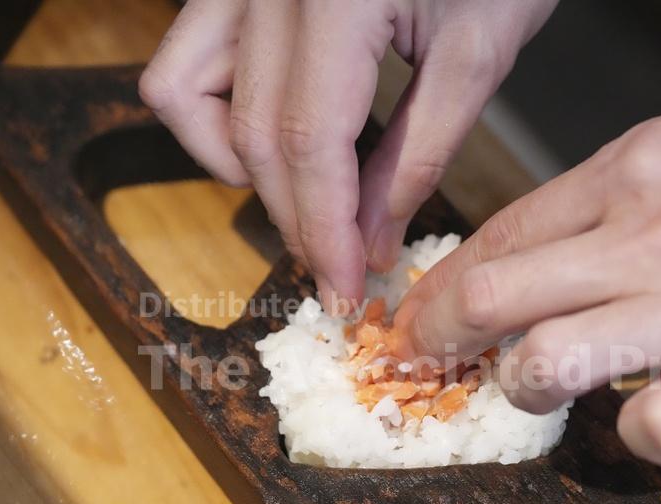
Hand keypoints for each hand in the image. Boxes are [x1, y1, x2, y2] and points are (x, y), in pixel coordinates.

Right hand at [139, 0, 556, 306]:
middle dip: (297, 217)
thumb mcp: (476, 57)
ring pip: (187, 96)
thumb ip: (418, 156)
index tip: (345, 288)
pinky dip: (213, 116)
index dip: (323, 228)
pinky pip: (185, 61)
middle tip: (340, 269)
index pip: (306, 138)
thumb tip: (370, 241)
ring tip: (309, 202)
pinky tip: (274, 139)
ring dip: (243, 169)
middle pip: (254, 131)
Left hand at [395, 83, 660, 463]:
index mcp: (635, 169)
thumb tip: (542, 252)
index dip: (446, 283)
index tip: (425, 312)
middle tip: (431, 361)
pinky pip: (648, 429)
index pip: (502, 234)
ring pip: (546, 362)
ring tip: (537, 388)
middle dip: (441, 336)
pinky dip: (635, 435)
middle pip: (496, 294)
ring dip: (522, 387)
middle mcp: (651, 233)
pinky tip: (654, 418)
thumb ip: (613, 200)